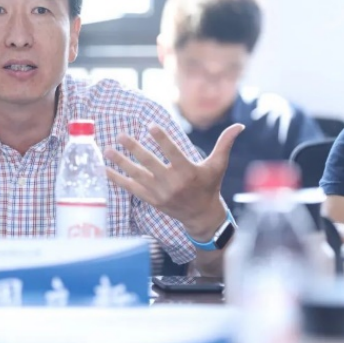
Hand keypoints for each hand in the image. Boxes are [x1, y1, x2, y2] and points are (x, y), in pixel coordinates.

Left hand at [104, 123, 243, 237]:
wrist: (202, 216)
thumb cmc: (210, 186)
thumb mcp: (218, 165)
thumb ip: (225, 144)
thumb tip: (239, 126)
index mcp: (188, 172)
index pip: (173, 153)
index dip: (162, 140)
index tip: (150, 126)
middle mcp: (173, 183)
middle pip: (150, 164)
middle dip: (135, 149)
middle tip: (121, 135)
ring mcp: (160, 193)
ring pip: (137, 176)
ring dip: (120, 163)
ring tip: (107, 149)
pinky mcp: (151, 200)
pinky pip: (131, 189)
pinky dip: (117, 179)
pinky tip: (104, 169)